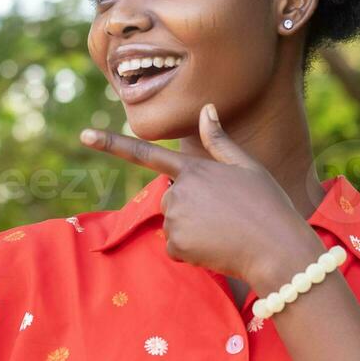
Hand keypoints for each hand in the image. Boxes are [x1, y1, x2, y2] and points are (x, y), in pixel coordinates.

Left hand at [78, 103, 324, 285]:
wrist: (275, 249)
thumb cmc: (268, 205)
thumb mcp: (248, 167)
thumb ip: (220, 141)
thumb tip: (206, 109)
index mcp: (194, 168)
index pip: (147, 154)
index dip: (112, 144)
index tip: (84, 136)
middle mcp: (178, 191)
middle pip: (171, 199)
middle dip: (191, 208)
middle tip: (225, 216)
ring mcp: (175, 219)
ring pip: (174, 225)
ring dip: (193, 230)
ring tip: (224, 232)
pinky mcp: (175, 245)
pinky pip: (176, 248)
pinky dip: (192, 251)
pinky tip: (216, 248)